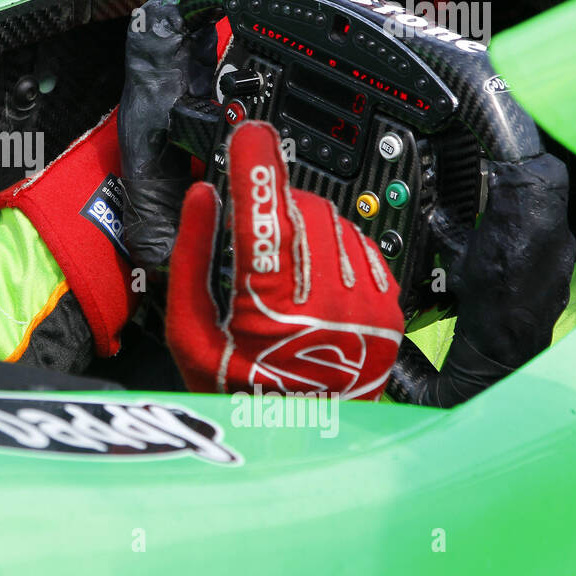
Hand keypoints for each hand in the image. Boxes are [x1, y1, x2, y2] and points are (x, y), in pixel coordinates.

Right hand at [167, 121, 404, 398]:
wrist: (303, 441)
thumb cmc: (240, 397)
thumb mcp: (189, 334)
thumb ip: (189, 258)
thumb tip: (201, 199)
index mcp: (270, 306)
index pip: (264, 209)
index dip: (253, 161)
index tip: (246, 134)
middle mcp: (327, 300)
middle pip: (298, 207)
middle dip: (268, 202)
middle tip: (244, 227)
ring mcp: (365, 304)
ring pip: (331, 220)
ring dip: (298, 221)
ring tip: (274, 263)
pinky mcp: (386, 307)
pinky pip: (358, 244)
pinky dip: (328, 242)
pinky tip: (306, 271)